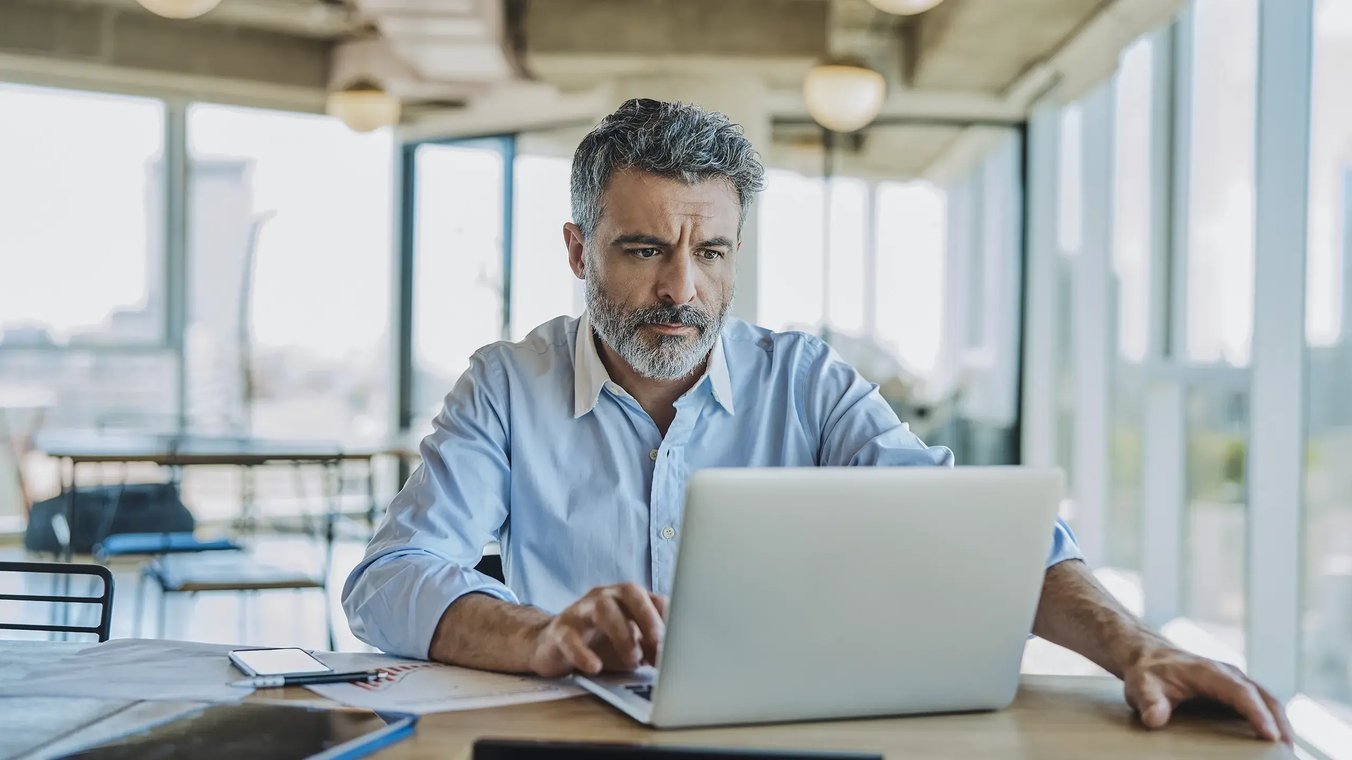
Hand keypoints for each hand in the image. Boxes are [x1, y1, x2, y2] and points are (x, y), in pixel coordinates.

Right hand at [528, 583, 667, 677]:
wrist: (552, 647)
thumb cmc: (599, 644)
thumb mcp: (631, 644)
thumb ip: (651, 647)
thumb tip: (676, 660)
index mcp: (627, 599)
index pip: (654, 598)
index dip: (668, 620)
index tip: (678, 643)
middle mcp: (605, 597)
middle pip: (630, 591)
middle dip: (648, 615)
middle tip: (658, 642)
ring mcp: (581, 610)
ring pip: (602, 609)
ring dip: (622, 634)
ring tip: (632, 660)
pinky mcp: (560, 630)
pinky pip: (570, 637)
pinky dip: (583, 653)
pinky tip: (594, 667)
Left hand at [1123, 647, 1292, 743]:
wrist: (1149, 657)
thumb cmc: (1148, 673)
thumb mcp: (1141, 685)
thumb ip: (1149, 701)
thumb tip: (1155, 720)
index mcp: (1209, 672)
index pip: (1240, 691)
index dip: (1256, 713)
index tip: (1269, 734)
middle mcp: (1229, 675)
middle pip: (1264, 697)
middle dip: (1279, 723)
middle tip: (1288, 751)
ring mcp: (1236, 683)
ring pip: (1268, 701)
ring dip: (1281, 724)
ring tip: (1287, 751)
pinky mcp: (1236, 693)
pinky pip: (1261, 705)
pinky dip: (1272, 722)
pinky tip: (1274, 742)